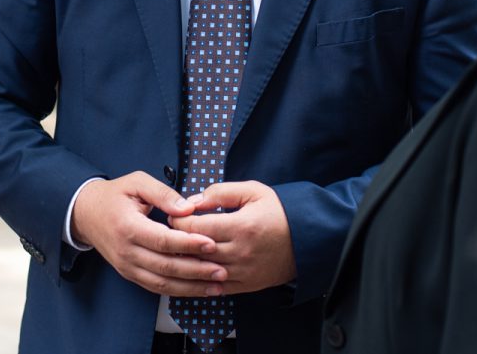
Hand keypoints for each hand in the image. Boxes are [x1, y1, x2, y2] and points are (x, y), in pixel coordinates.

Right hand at [71, 171, 227, 296]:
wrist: (86, 214)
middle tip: (222, 269)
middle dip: (196, 270)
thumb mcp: (137, 182)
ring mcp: (127, 266)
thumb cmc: (115, 195)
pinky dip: (179, 291)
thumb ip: (163, 193)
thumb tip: (188, 208)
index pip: (162, 240)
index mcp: (128, 226)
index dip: (188, 244)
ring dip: (192, 287)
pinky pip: (157, 288)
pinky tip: (199, 289)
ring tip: (217, 285)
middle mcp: (127, 251)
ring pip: (163, 284)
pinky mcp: (130, 274)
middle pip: (165, 267)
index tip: (212, 244)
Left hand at [168, 180, 296, 293]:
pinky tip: (192, 270)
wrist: (308, 239)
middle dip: (178, 241)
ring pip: (203, 270)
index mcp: (241, 226)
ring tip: (176, 251)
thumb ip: (221, 192)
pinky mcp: (246, 285)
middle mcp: (240, 252)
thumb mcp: (253, 191)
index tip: (173, 216)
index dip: (179, 221)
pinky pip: (216, 286)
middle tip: (168, 233)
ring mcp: (243, 272)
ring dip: (186, 262)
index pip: (196, 227)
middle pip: (196, 249)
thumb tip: (193, 201)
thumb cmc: (279, 212)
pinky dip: (200, 280)